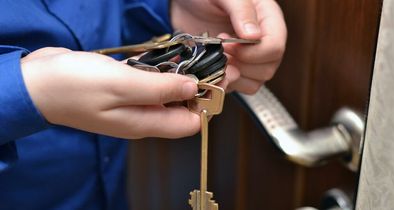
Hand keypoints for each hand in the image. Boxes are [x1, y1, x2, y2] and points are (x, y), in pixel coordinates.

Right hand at [21, 47, 199, 138]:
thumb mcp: (122, 85)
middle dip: (196, 88)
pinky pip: (150, 85)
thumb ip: (160, 89)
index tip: (211, 78)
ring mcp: (131, 105)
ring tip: (186, 56)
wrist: (36, 83)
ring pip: (166, 94)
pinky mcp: (122, 91)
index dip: (204, 103)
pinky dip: (159, 73)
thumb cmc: (74, 86)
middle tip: (202, 61)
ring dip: (178, 78)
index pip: (190, 123)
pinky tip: (162, 59)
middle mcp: (142, 117)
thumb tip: (194, 88)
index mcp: (144, 122)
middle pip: (181, 108)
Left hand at [171, 0, 286, 93]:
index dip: (251, 53)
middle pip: (267, 68)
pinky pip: (241, 86)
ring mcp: (252, 56)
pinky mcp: (238, 67)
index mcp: (268, 18)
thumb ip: (241, 11)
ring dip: (233, 75)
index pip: (274, 47)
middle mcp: (265, 39)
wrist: (186, 4)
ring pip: (256, 81)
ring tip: (217, 57)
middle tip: (220, 50)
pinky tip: (215, 67)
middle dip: (240, 64)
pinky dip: (227, 82)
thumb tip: (253, 36)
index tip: (227, 45)